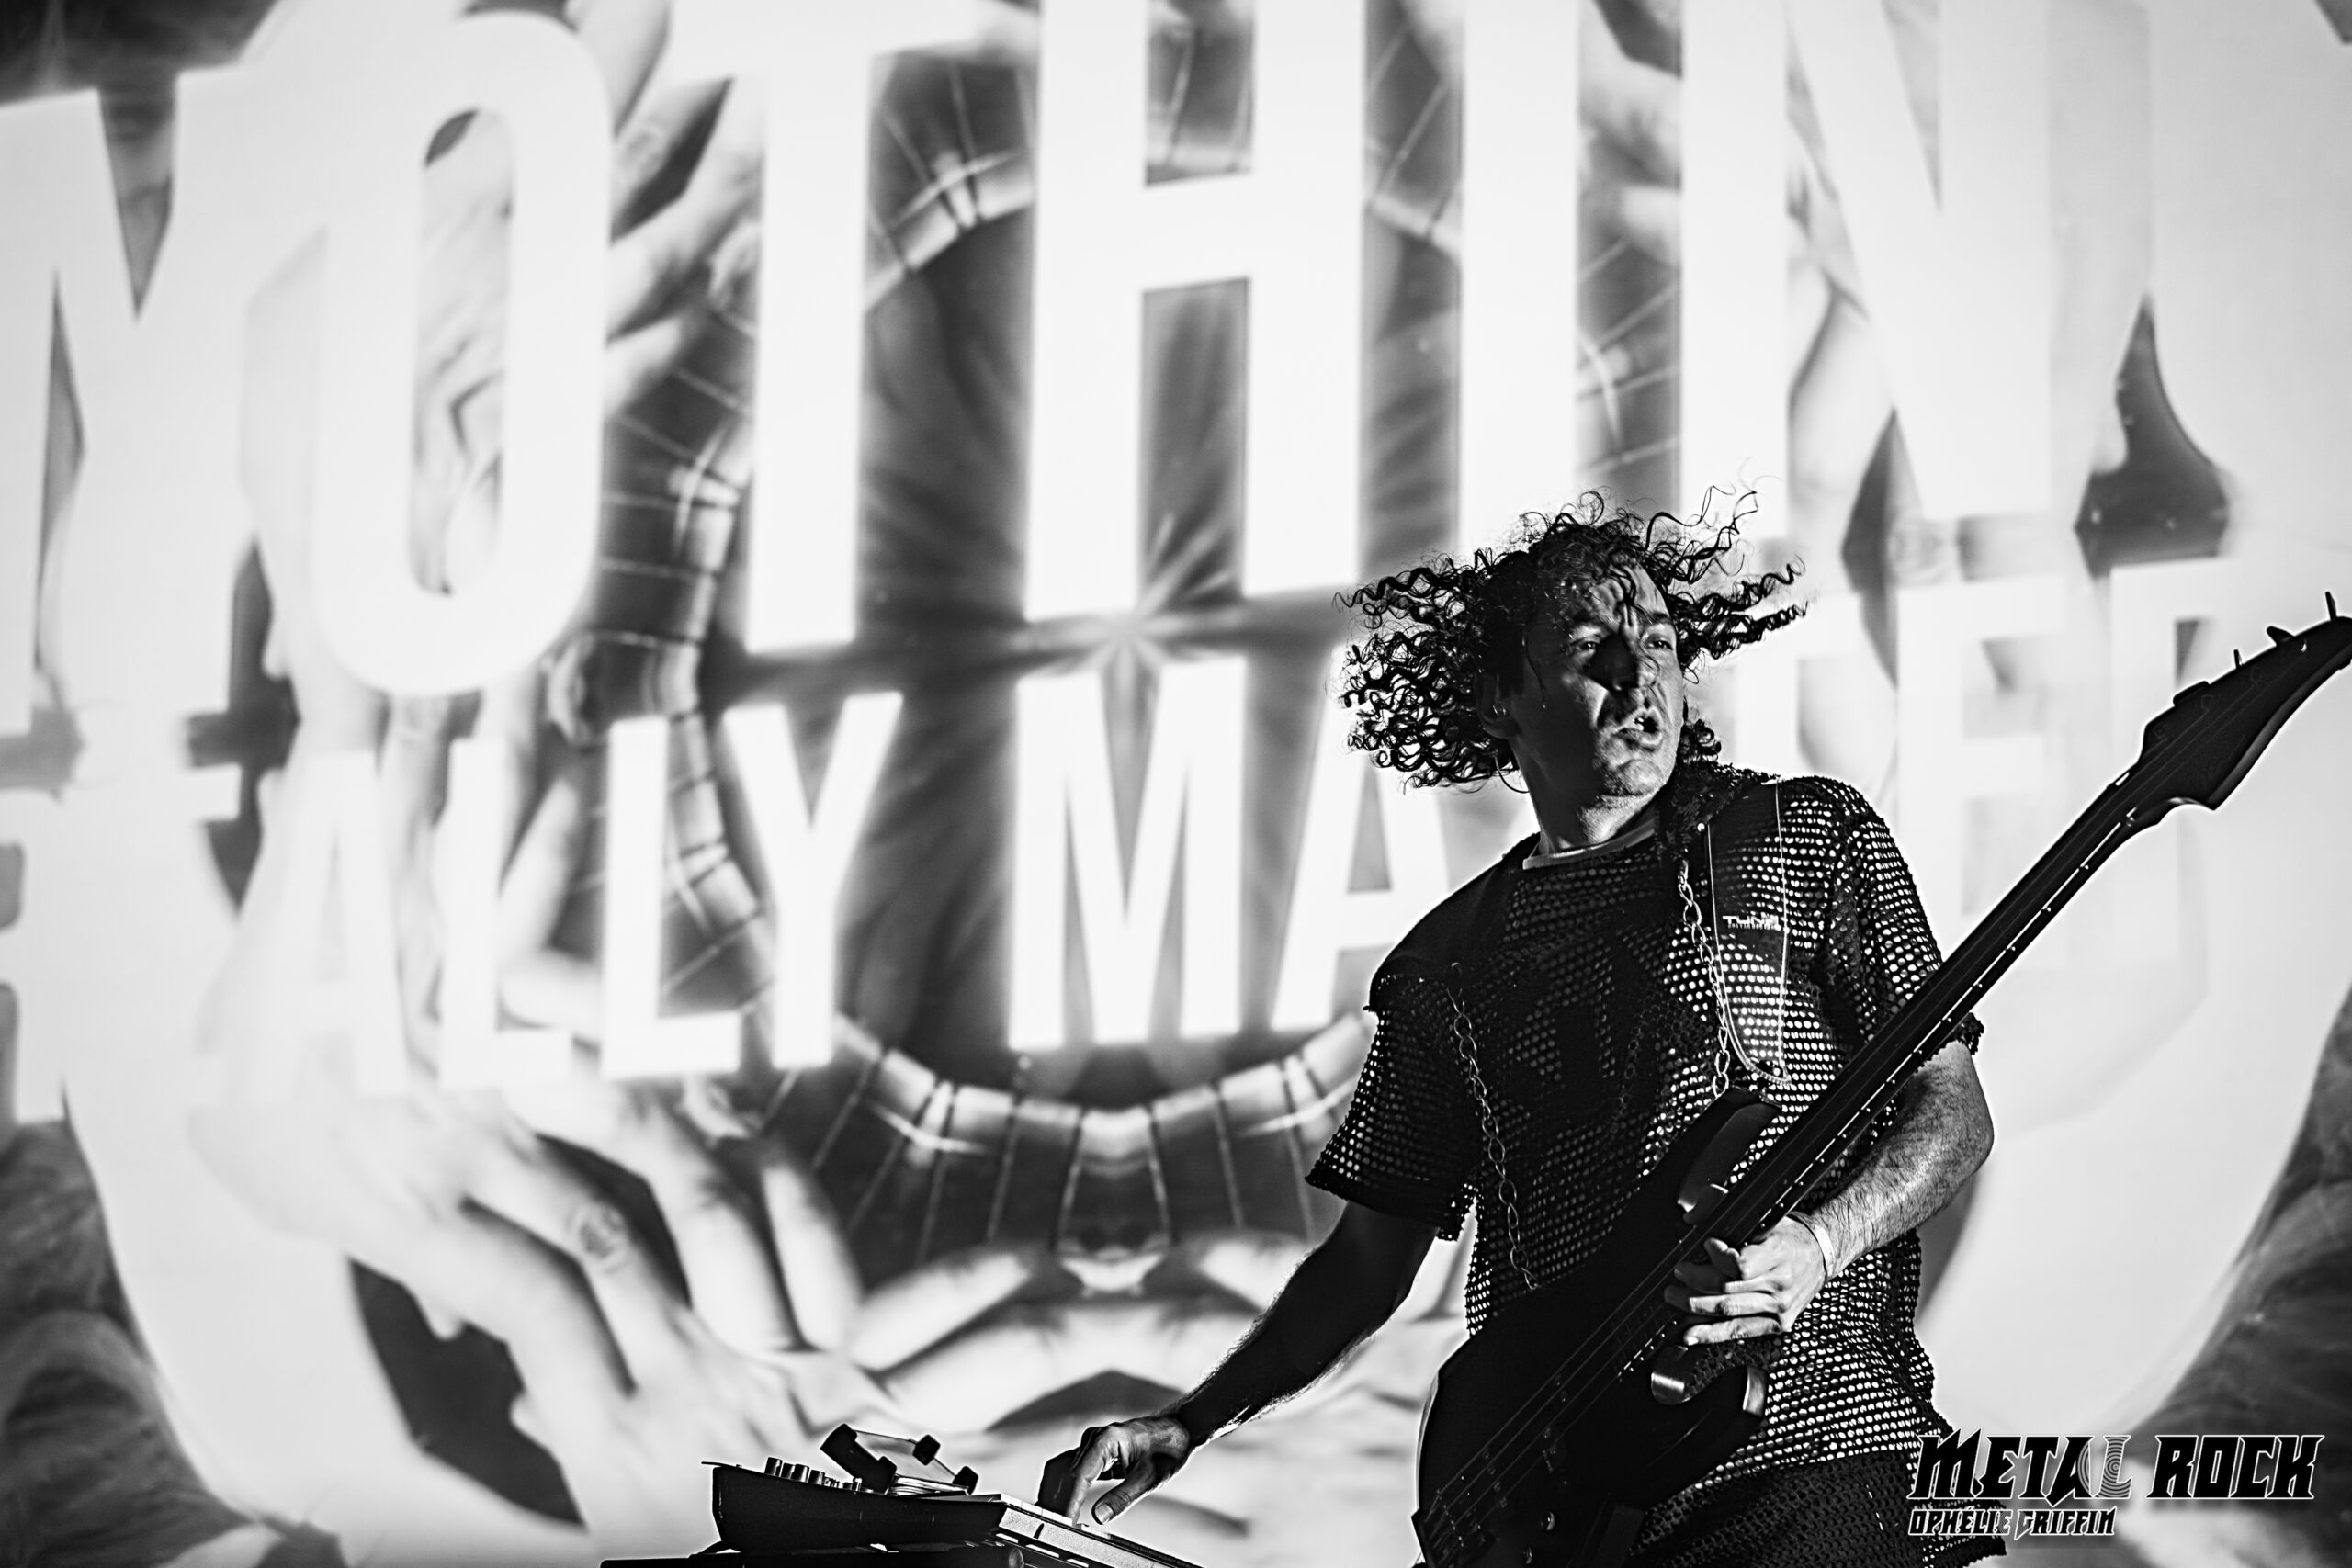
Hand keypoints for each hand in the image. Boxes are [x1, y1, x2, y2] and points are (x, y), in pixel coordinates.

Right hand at [1038, 1413, 1196, 1525]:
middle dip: (1055, 1499)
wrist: (1178, 1430)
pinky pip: (1072, 1470)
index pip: (1078, 1476)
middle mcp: (1094, 1438)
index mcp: (1105, 1440)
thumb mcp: (1149, 1478)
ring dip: (1055, 1493)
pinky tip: (1064, 1504)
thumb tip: (1099, 1516)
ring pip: (1063, 1470)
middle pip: (1063, 1472)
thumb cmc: (1167, 1448)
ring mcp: (1092, 1443)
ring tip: (1053, 1518)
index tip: (1063, 1521)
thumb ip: (1122, 1498)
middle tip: (1052, 1525)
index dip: (1068, 1502)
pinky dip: (1065, 1488)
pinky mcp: (1094, 1451)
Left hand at [1666, 1220, 1826, 1344]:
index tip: (1705, 1244)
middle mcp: (1779, 1283)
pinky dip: (1712, 1334)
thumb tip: (1691, 1215)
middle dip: (1696, 1282)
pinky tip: (1691, 1334)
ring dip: (1696, 1308)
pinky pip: (1740, 1331)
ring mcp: (1779, 1307)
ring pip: (1730, 1312)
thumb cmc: (1787, 1236)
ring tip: (1674, 1298)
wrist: (1820, 1255)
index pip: (1741, 1264)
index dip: (1718, 1257)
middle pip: (1729, 1289)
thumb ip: (1724, 1207)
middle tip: (1678, 1273)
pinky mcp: (1777, 1324)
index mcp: (1777, 1254)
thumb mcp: (1763, 1215)